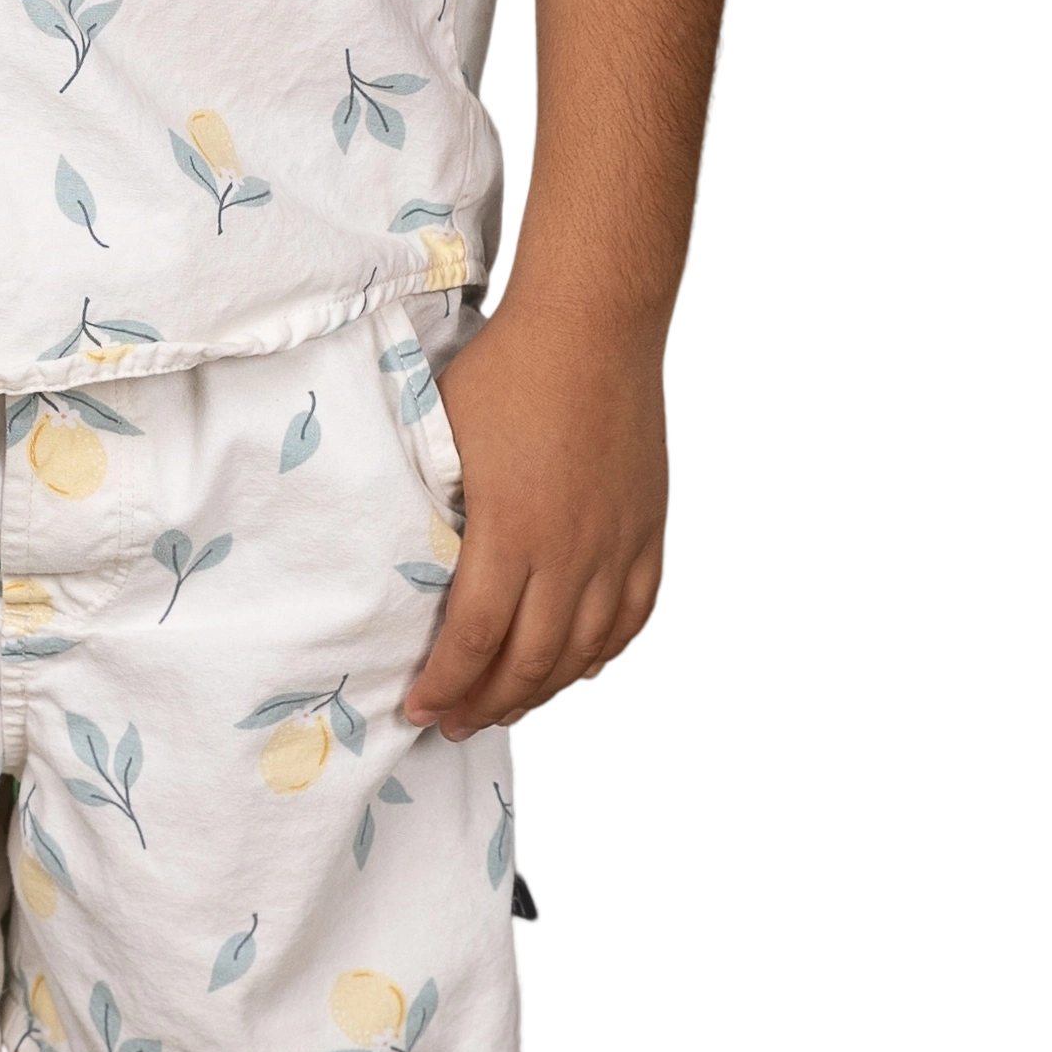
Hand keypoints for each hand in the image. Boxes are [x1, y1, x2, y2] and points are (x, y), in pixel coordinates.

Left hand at [398, 306, 673, 738]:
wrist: (592, 326)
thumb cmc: (507, 370)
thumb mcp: (445, 436)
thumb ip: (432, 506)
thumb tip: (402, 556)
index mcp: (511, 531)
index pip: (473, 638)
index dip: (443, 683)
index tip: (418, 709)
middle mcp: (571, 553)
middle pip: (528, 660)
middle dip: (484, 703)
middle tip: (453, 724)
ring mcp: (617, 546)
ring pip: (583, 650)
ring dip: (540, 690)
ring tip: (505, 708)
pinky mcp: (649, 532)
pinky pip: (631, 617)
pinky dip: (601, 654)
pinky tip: (576, 668)